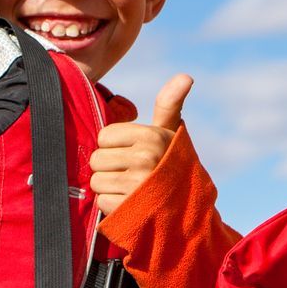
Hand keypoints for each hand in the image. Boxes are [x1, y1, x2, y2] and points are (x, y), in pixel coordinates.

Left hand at [89, 74, 191, 217]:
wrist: (190, 211)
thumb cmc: (172, 165)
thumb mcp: (170, 133)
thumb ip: (169, 104)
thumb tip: (185, 76)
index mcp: (151, 136)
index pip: (104, 137)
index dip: (113, 147)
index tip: (131, 154)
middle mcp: (145, 158)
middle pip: (97, 159)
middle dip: (109, 168)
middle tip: (130, 174)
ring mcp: (137, 184)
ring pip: (96, 181)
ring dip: (109, 188)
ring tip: (130, 189)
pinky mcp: (130, 208)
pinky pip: (101, 201)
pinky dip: (112, 206)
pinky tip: (130, 204)